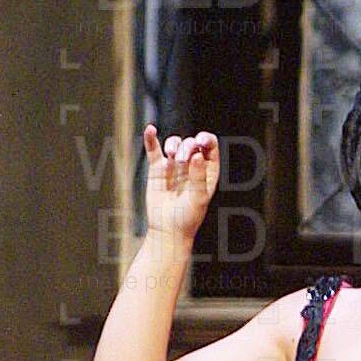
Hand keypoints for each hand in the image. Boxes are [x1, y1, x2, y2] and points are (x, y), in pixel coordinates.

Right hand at [143, 125, 219, 246]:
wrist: (168, 230)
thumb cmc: (188, 218)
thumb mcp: (198, 198)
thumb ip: (198, 177)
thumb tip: (196, 155)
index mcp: (208, 171)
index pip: (210, 147)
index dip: (206, 139)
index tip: (200, 141)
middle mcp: (192, 166)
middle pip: (191, 143)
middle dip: (187, 146)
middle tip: (182, 159)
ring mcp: (174, 166)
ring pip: (175, 144)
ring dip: (174, 144)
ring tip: (171, 155)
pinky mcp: (157, 169)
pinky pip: (154, 150)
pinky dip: (151, 139)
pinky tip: (150, 129)